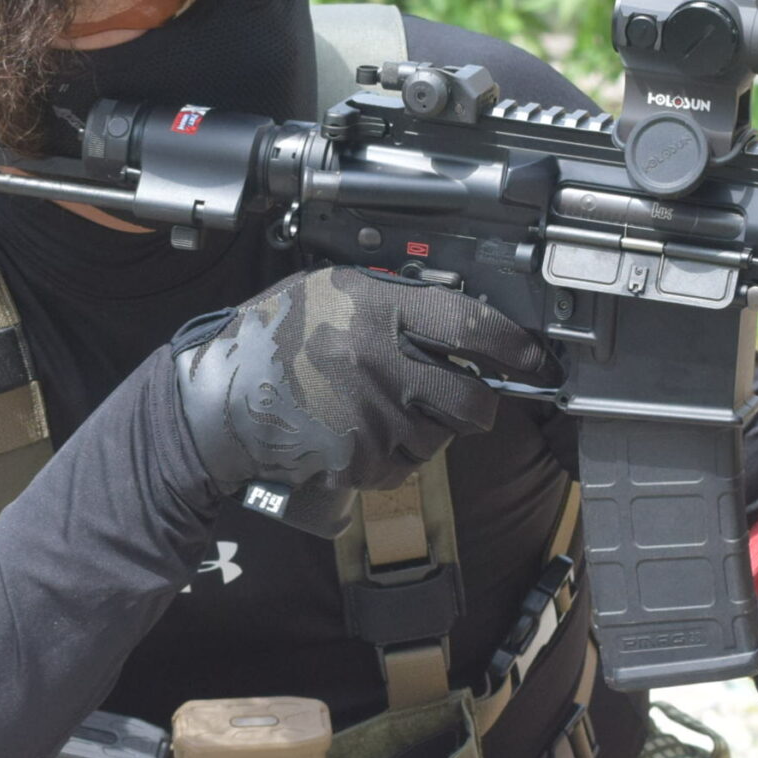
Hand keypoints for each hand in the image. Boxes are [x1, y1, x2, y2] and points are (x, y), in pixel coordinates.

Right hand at [173, 267, 550, 526]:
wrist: (220, 397)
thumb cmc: (275, 336)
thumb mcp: (334, 290)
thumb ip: (394, 300)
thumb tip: (458, 320)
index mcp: (379, 310)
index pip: (474, 328)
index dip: (517, 347)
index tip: (537, 359)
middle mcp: (383, 364)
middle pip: (474, 402)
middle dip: (477, 405)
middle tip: (461, 397)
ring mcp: (373, 418)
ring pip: (440, 439)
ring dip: (427, 431)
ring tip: (381, 409)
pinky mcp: (359, 461)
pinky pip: (404, 467)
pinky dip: (394, 457)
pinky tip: (360, 433)